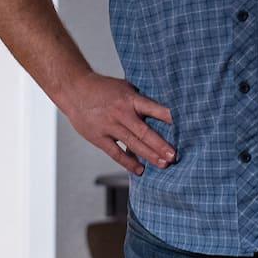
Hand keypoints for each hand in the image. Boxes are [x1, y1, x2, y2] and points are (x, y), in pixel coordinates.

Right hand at [56, 72, 174, 175]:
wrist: (74, 89)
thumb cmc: (101, 88)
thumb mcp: (124, 87)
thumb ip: (140, 100)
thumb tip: (160, 111)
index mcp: (130, 99)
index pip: (153, 108)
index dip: (168, 117)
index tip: (184, 126)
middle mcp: (121, 113)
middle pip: (145, 132)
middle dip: (161, 145)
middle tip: (174, 156)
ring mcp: (109, 126)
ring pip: (133, 144)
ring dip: (149, 155)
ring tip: (164, 164)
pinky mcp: (99, 137)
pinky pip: (115, 153)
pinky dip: (128, 162)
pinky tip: (140, 170)